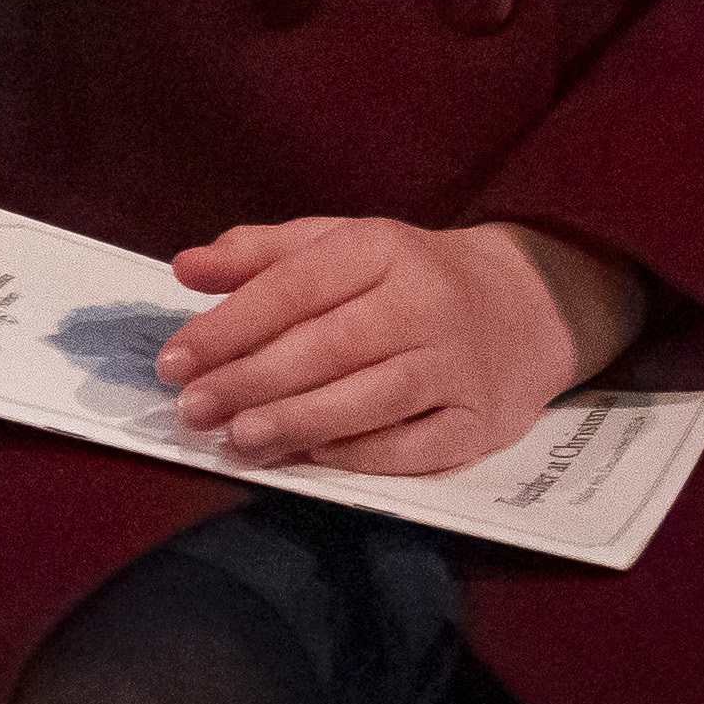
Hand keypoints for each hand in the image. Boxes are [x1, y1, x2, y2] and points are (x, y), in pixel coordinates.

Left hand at [155, 218, 649, 476]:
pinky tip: (307, 460)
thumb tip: (184, 268)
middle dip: (251, 381)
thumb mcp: (338, 242)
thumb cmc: (409, 275)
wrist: (529, 304)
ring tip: (237, 440)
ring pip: (369, 400)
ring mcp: (457, 365)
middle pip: (328, 347)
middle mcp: (424, 303)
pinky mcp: (480, 422)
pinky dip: (357, 457)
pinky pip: (412, 447)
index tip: (174, 359)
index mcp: (381, 248)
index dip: (229, 326)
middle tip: (192, 408)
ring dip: (296, 423)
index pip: (293, 287)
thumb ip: (257, 253)